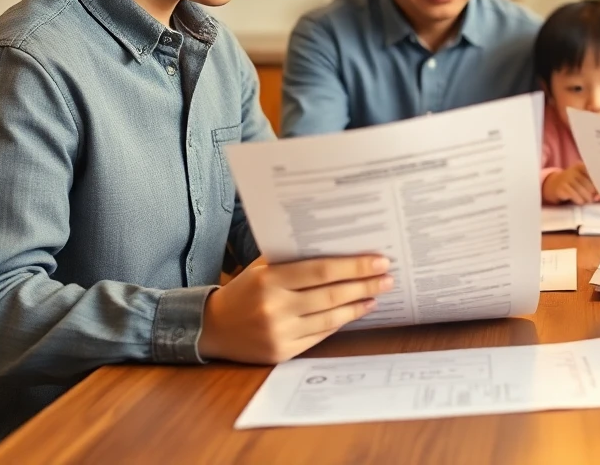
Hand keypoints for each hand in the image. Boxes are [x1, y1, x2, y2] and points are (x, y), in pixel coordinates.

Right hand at [199, 255, 393, 363]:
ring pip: (329, 319)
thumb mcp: (262, 268)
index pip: (321, 271)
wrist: (212, 328)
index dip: (353, 267)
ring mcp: (279, 333)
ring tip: (376, 294)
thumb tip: (338, 246)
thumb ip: (293, 259)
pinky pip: (320, 335)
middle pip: (330, 295)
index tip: (379, 261)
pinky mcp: (282, 353)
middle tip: (387, 278)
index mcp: (269, 280)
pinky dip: (341, 323)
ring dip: (357, 306)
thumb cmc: (243, 291)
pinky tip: (355, 311)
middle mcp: (275, 307)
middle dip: (364, 286)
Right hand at [543, 163, 599, 204]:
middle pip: (588, 183)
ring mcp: (566, 179)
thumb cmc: (573, 183)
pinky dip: (579, 200)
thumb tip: (599, 197)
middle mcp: (573, 170)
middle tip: (595, 198)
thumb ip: (592, 186)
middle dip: (593, 193)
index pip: (592, 173)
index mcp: (580, 166)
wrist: (553, 185)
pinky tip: (580, 201)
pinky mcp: (561, 188)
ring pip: (581, 190)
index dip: (599, 182)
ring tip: (588, 200)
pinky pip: (573, 195)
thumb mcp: (582, 180)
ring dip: (587, 198)